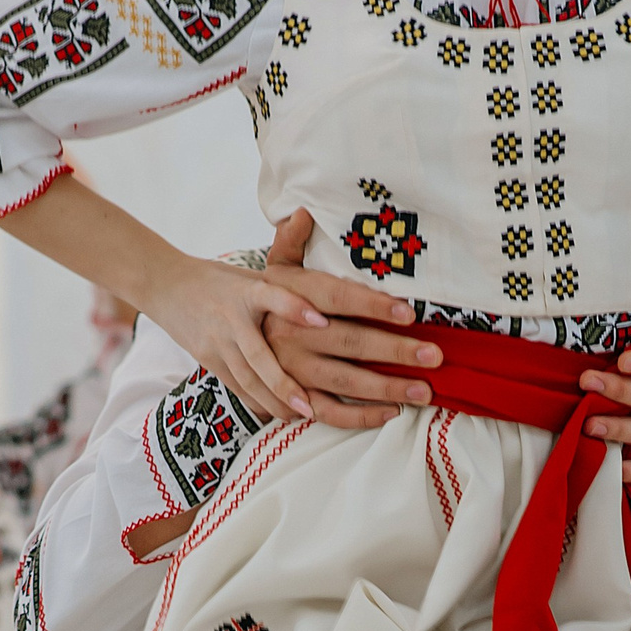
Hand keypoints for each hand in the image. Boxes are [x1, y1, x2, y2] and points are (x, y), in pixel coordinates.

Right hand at [256, 210, 438, 428]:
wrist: (198, 317)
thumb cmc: (250, 295)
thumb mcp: (269, 267)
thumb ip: (289, 243)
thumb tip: (302, 212)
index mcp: (290, 296)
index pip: (338, 298)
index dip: (374, 306)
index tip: (409, 313)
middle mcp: (287, 333)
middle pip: (349, 342)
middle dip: (394, 351)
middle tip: (433, 355)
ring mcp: (287, 367)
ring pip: (342, 382)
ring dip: (385, 388)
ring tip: (422, 391)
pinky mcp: (287, 396)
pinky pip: (326, 412)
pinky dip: (357, 417)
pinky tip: (390, 412)